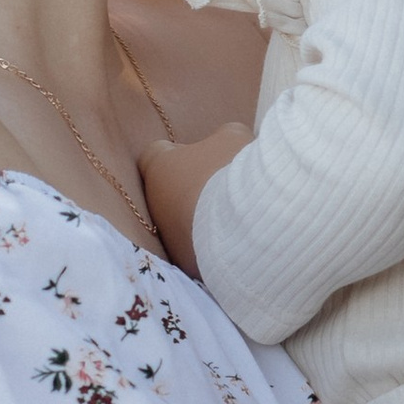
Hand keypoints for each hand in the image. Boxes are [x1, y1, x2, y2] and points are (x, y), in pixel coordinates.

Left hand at [141, 121, 248, 271]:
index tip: (197, 154)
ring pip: (184, 225)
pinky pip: (201, 249)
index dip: (176, 153)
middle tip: (223, 184)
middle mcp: (156, 205)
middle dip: (192, 188)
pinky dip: (216, 243)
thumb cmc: (233, 171)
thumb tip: (225, 144)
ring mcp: (171, 239)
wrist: (248, 224)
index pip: (155, 154)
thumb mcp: (234, 138)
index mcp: (159, 167)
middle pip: (169, 192)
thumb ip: (223, 138)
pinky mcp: (191, 266)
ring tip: (237, 214)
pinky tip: (240, 236)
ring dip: (203, 218)